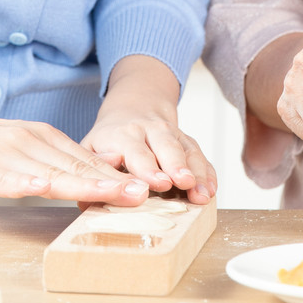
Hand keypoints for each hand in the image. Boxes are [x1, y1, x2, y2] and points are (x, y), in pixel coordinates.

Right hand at [0, 105, 153, 204]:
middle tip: (143, 195)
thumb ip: (53, 163)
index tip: (147, 189)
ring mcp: (7, 156)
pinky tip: (41, 188)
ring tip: (109, 194)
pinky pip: (5, 178)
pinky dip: (24, 183)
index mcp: (44, 141)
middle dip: (111, 183)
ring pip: (49, 173)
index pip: (86, 162)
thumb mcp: (25, 147)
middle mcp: (31, 145)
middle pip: (76, 168)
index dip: (116, 177)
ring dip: (81, 185)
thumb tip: (89, 181)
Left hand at [82, 54, 215, 203]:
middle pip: (166, 147)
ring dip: (197, 172)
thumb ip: (93, 169)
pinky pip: (200, 155)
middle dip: (176, 165)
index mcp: (123, 134)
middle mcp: (150, 130)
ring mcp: (171, 134)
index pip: (136, 151)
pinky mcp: (186, 140)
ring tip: (203, 194)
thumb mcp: (92, 148)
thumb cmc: (109, 139)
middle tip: (184, 183)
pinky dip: (207, 172)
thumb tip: (92, 194)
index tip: (159, 183)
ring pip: (187, 150)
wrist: (132, 107)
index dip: (147, 167)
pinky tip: (210, 189)